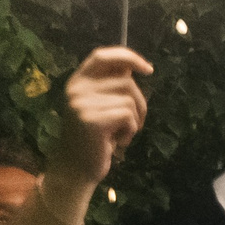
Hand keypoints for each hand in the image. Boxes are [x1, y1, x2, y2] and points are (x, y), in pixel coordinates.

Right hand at [48, 48, 152, 184]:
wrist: (76, 168)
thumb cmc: (95, 138)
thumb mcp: (100, 107)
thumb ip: (111, 87)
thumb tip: (135, 67)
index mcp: (78, 81)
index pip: (102, 56)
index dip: (127, 56)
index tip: (148, 69)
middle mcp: (76, 88)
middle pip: (126, 81)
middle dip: (140, 103)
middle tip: (132, 123)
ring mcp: (81, 103)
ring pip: (130, 100)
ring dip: (136, 120)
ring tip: (121, 133)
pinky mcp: (91, 120)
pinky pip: (129, 116)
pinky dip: (131, 131)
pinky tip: (118, 142)